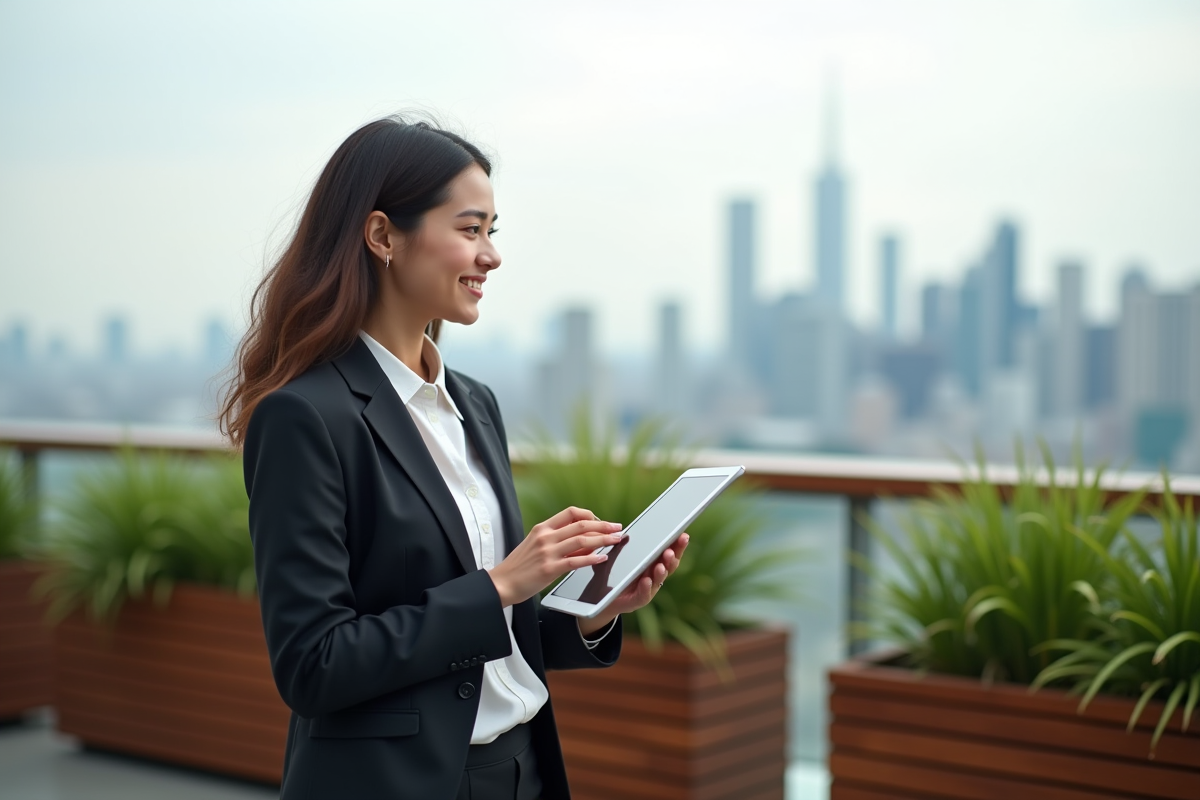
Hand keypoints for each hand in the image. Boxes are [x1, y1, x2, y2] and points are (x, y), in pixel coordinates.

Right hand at [488, 507, 623, 606]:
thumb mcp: (536, 546)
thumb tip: (586, 543)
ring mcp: (547, 553)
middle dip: (603, 526)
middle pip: (580, 525)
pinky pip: (575, 562)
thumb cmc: (520, 567)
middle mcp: (545, 537)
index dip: (589, 515)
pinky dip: (591, 559)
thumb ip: (559, 542)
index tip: (601, 522)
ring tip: (616, 540)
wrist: (501, 583)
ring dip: (602, 540)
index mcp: (542, 529)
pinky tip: (602, 558)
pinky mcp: (548, 569)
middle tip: (618, 528)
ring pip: (581, 541)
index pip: (570, 512)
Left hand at [578, 532, 689, 636]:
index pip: (670, 552)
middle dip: (671, 558)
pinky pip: (644, 594)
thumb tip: (625, 533)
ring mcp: (649, 588)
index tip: (683, 536)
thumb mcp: (624, 558)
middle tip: (669, 551)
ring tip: (660, 566)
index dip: (678, 545)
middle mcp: (656, 575)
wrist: (608, 597)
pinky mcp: (639, 600)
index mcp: (655, 562)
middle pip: (669, 566)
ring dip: (660, 572)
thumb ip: (627, 547)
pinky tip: (646, 580)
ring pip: (659, 580)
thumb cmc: (619, 574)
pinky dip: (646, 587)